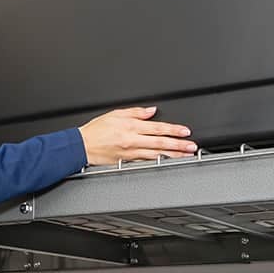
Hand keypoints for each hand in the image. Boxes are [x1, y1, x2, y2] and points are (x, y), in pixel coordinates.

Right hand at [79, 107, 195, 165]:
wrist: (82, 146)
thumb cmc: (96, 130)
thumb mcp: (115, 114)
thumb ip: (135, 112)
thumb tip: (151, 111)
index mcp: (130, 127)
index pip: (157, 128)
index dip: (173, 130)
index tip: (185, 132)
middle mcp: (132, 140)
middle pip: (160, 142)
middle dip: (178, 145)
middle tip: (191, 146)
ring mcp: (131, 153)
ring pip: (156, 154)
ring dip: (172, 155)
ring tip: (185, 155)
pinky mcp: (127, 161)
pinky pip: (146, 161)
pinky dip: (159, 161)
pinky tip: (167, 161)